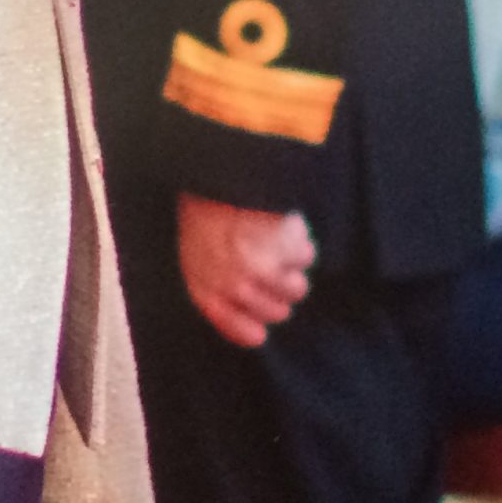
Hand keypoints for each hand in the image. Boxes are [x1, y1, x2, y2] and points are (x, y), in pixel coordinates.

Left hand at [177, 193, 314, 347]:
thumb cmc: (205, 213)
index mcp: (209, 291)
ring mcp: (263, 269)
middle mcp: (236, 287)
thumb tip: (254, 328)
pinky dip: (299, 242)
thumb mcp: (195, 258)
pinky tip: (281, 225)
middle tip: (271, 267)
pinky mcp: (285, 249)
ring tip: (277, 244)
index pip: (246, 333)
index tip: (262, 323)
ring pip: (297, 290)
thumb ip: (218, 295)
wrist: (218, 169)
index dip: (257, 328)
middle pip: (278, 313)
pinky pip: (307, 257)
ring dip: (292, 268)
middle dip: (277, 292)